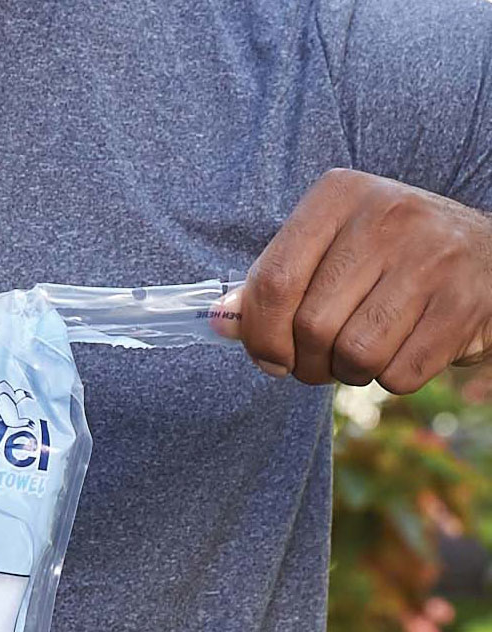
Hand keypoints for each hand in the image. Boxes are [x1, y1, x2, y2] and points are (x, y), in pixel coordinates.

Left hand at [218, 169, 491, 390]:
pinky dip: (391, 379)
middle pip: (311, 326)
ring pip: (355, 355)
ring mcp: (433, 257)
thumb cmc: (387, 261)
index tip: (268, 358)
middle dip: (305, 363)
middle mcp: (389, 215)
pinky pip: (400, 374)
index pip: (273, 281)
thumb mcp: (328, 251)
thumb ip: (273, 283)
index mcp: (340, 196)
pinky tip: (404, 349)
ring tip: (361, 354)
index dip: (259, 336)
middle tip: (318, 362)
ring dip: (348, 373)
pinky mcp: (466, 303)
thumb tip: (221, 321)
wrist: (488, 257)